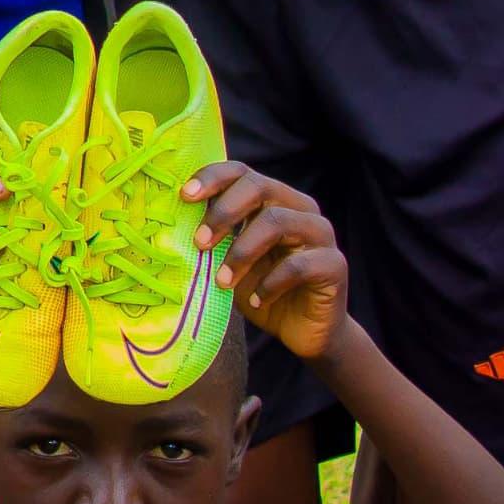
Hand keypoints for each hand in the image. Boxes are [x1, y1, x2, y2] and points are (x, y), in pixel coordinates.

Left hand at [191, 165, 347, 358]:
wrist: (302, 331)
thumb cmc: (259, 288)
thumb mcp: (229, 259)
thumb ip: (212, 237)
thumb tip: (168, 222)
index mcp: (274, 199)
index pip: (242, 172)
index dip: (213, 178)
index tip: (185, 196)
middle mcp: (301, 209)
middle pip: (260, 187)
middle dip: (224, 212)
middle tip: (199, 243)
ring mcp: (322, 234)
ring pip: (277, 222)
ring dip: (242, 252)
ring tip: (223, 282)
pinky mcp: (335, 265)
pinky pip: (298, 265)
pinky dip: (270, 283)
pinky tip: (257, 301)